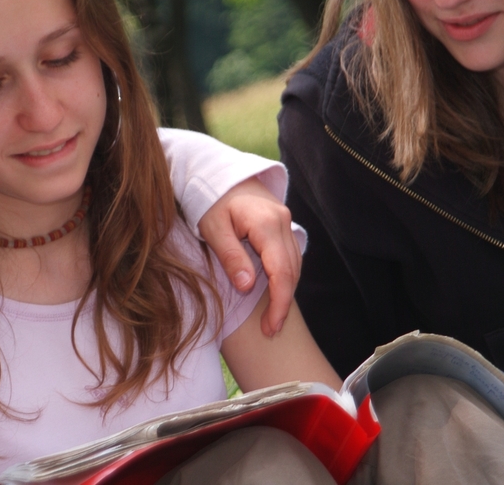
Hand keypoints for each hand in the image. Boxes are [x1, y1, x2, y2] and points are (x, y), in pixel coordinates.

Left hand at [198, 177, 300, 336]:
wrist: (216, 175)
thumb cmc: (209, 200)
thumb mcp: (212, 228)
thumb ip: (230, 256)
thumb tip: (247, 286)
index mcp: (266, 223)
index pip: (281, 271)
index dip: (279, 303)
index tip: (270, 327)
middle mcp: (282, 222)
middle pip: (292, 271)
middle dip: (283, 303)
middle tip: (270, 330)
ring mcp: (285, 222)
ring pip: (295, 264)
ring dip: (286, 292)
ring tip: (272, 319)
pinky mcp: (282, 225)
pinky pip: (289, 256)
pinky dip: (285, 277)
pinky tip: (274, 294)